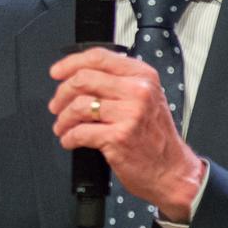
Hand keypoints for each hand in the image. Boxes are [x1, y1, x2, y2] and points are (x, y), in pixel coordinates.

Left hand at [48, 47, 203, 221]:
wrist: (170, 170)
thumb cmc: (155, 136)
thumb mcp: (145, 98)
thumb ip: (118, 82)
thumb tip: (79, 75)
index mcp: (142, 76)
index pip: (99, 57)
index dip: (70, 63)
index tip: (57, 72)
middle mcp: (137, 91)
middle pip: (83, 79)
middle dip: (62, 93)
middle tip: (57, 105)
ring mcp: (129, 114)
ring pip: (79, 105)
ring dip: (63, 118)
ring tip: (63, 126)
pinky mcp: (118, 137)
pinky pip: (80, 131)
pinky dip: (69, 137)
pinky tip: (70, 140)